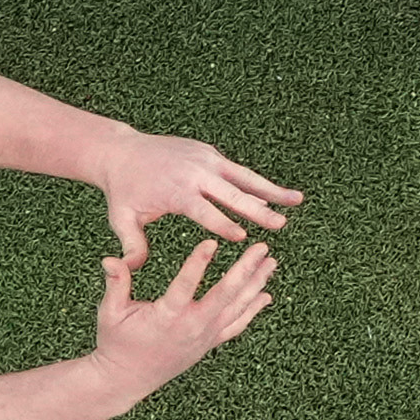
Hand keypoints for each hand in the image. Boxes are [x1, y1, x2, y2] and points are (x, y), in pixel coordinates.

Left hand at [85, 128, 302, 255]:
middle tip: (280, 224)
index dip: (222, 224)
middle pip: (231, 193)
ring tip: (298, 200)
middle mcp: (194, 173)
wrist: (121, 151)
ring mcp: (204, 160)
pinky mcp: (209, 154)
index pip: (203, 210)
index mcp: (175, 191)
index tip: (243, 237)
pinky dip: (258, 182)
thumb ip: (131, 243)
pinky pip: (238, 171)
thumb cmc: (123, 191)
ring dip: (271, 190)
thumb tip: (131, 268)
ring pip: (243, 177)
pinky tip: (279, 194)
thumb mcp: (121, 218)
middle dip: (256, 210)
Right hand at [85, 228, 278, 397]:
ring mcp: (204, 336)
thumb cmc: (116, 342)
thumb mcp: (110, 312)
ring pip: (238, 308)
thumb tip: (110, 258)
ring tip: (271, 262)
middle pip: (226, 294)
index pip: (186, 285)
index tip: (212, 243)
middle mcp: (192, 326)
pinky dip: (253, 310)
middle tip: (262, 247)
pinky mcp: (209, 343)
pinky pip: (237, 325)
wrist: (127, 379)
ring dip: (256, 283)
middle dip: (246, 269)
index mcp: (167, 316)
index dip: (198, 263)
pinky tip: (266, 295)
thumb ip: (116, 283)